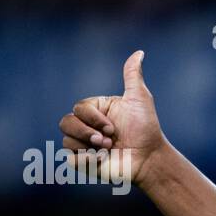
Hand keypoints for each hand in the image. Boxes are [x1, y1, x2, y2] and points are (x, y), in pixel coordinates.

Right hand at [58, 50, 167, 187]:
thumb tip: (139, 52)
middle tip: (107, 141)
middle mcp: (88, 126)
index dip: (92, 119)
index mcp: (96, 110)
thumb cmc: (146, 129)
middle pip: (66, 123)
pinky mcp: (85, 162)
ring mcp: (85, 144)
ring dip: (86, 146)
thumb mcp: (140, 99)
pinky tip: (102, 161)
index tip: (112, 128)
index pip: (78, 108)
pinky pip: (70, 159)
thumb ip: (133, 76)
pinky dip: (85, 160)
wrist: (149, 159)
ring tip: (107, 151)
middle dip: (86, 132)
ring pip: (66, 140)